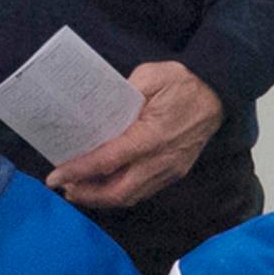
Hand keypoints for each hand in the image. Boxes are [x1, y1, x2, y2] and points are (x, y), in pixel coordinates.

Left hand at [47, 61, 223, 210]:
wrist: (218, 93)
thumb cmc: (184, 83)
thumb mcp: (151, 76)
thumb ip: (122, 94)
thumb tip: (98, 110)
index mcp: (151, 136)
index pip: (107, 161)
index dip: (79, 171)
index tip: (55, 177)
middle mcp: (161, 160)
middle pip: (118, 191)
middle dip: (87, 195)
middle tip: (64, 187)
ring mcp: (170, 170)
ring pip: (131, 196)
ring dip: (102, 198)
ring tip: (79, 190)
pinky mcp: (174, 172)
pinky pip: (143, 192)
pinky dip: (119, 194)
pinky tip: (105, 186)